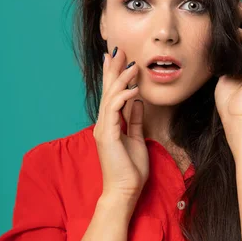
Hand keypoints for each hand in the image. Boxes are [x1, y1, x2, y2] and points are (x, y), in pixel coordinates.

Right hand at [93, 47, 149, 200]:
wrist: (125, 191)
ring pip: (111, 96)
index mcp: (109, 124)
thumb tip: (137, 102)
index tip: (119, 58)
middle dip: (113, 69)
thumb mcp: (136, 139)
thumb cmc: (130, 170)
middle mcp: (103, 124)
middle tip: (118, 49)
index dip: (114, 75)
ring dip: (122, 79)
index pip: (111, 95)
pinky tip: (134, 89)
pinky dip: (124, 97)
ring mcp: (104, 129)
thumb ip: (135, 120)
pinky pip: (114, 110)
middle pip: (107, 90)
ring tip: (132, 64)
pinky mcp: (108, 135)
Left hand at [214, 2, 241, 134]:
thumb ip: (223, 61)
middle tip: (228, 2)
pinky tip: (234, 28)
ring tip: (231, 8)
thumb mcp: (223, 76)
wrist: (238, 121)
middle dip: (240, 17)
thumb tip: (214, 48)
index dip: (236, 23)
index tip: (223, 11)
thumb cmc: (229, 104)